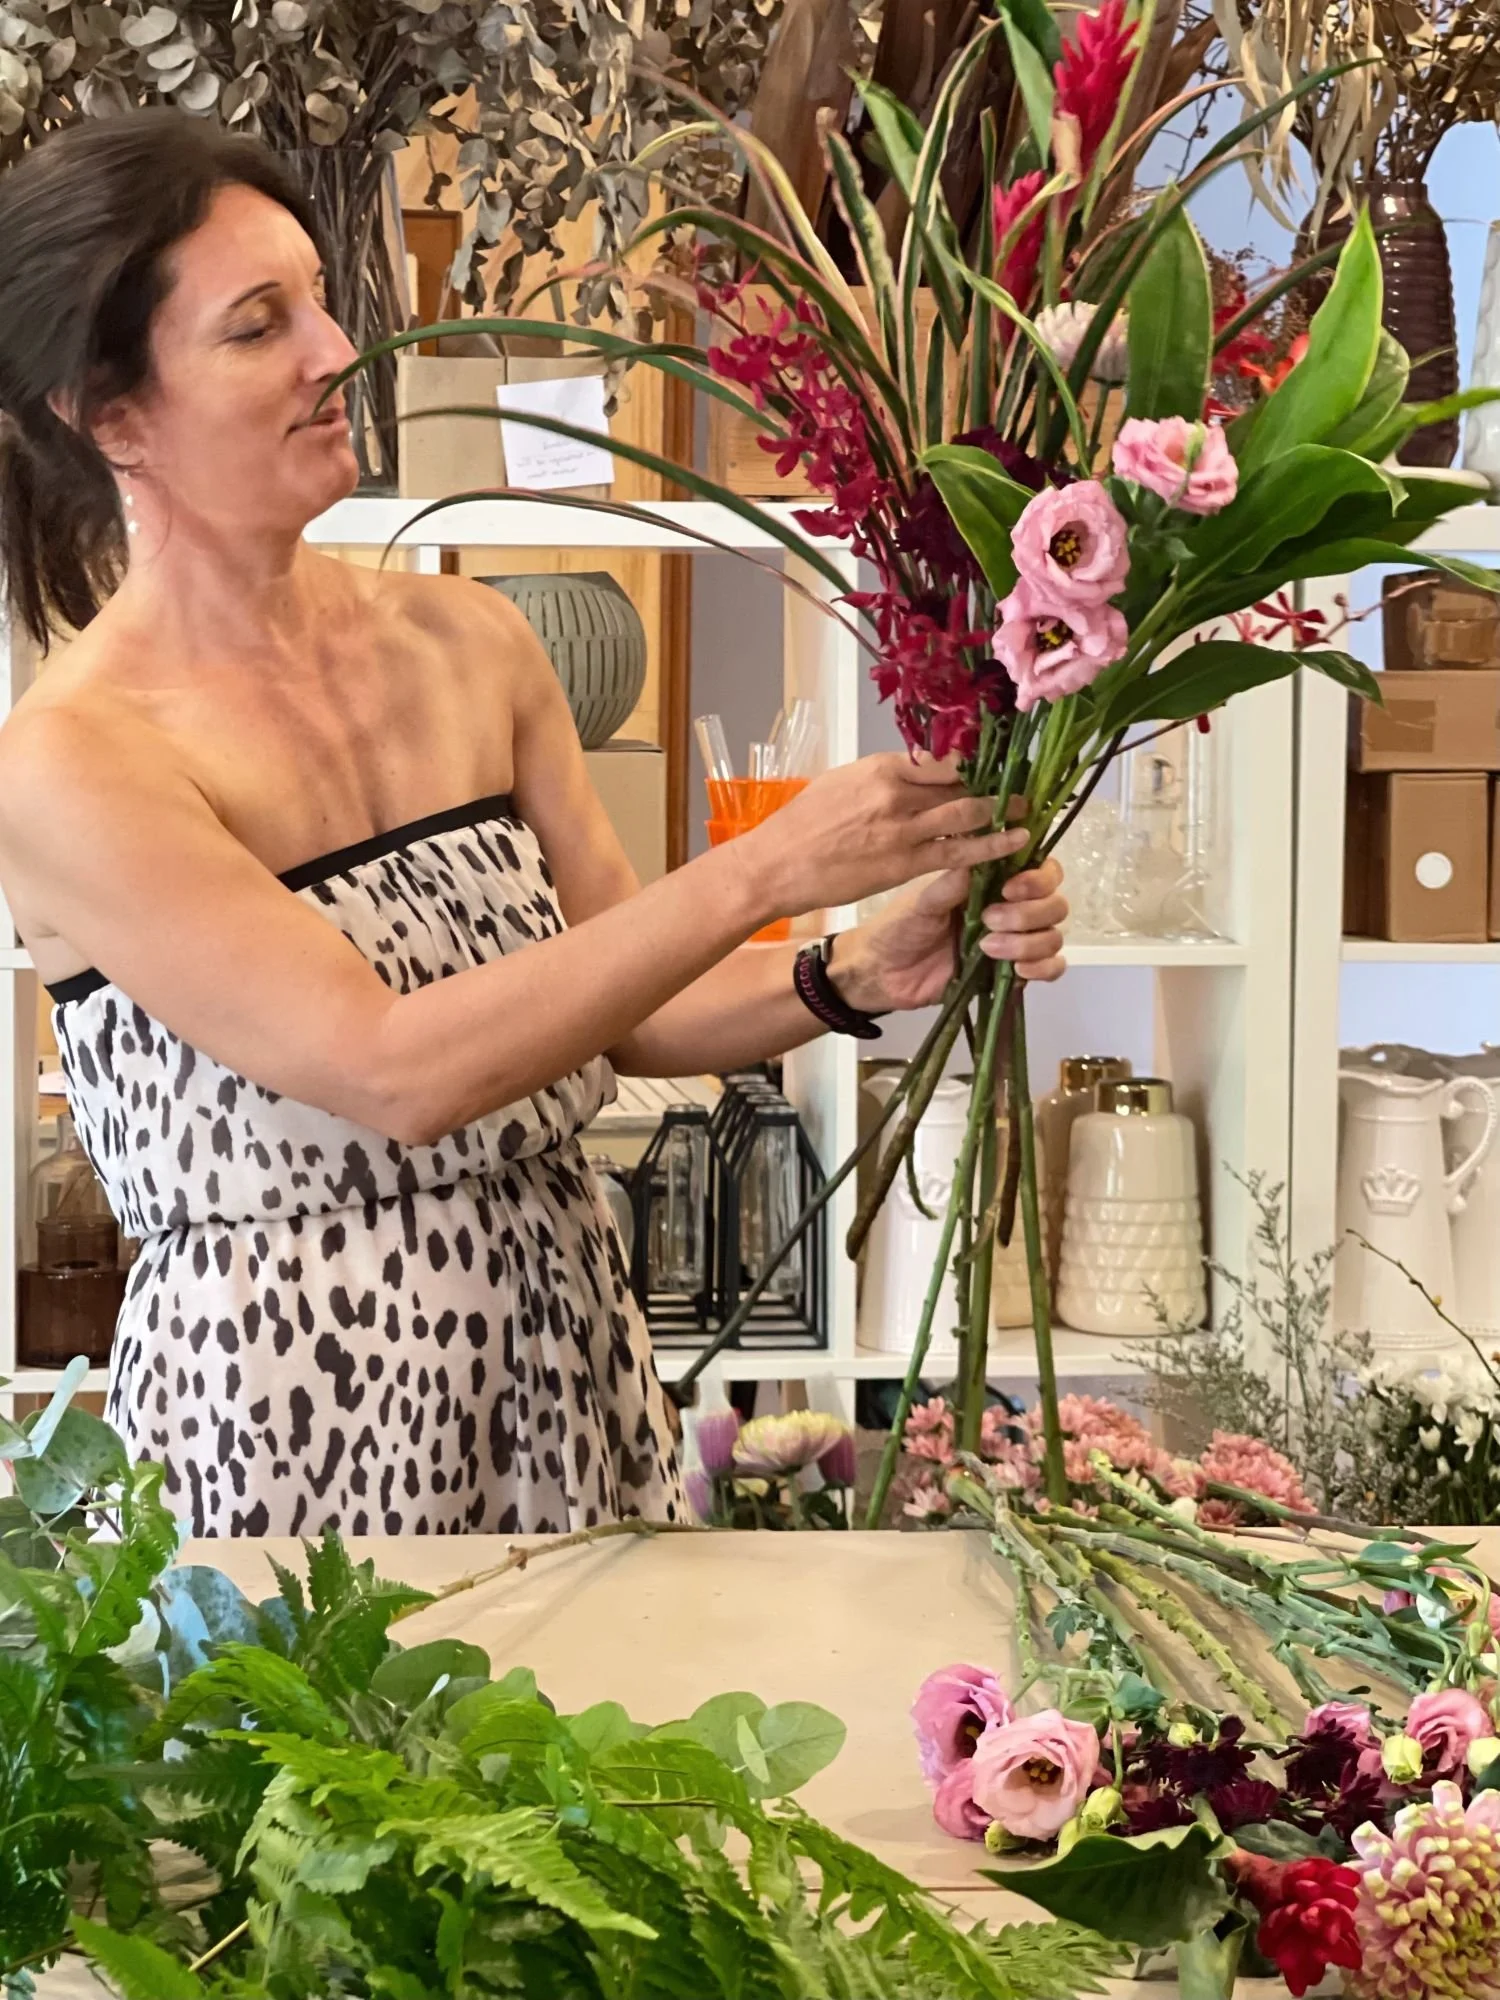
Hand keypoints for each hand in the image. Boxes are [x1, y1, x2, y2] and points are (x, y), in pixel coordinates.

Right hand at [736, 754, 1024, 921]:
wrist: (776, 865)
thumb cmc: (802, 824)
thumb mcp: (842, 782)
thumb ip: (883, 777)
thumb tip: (916, 770)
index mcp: (882, 768)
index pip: (943, 757)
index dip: (976, 760)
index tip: (998, 760)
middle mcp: (897, 794)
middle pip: (962, 783)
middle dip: (998, 784)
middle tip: (1025, 785)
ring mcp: (903, 831)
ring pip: (967, 815)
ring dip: (1002, 813)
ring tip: (1026, 813)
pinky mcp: (904, 865)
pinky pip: (956, 854)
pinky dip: (988, 848)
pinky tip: (1012, 844)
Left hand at [826, 851, 1067, 1014]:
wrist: (882, 973)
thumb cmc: (899, 928)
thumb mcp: (923, 900)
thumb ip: (955, 882)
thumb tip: (988, 855)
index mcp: (993, 882)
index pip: (1041, 870)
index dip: (1037, 878)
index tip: (1009, 888)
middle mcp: (1011, 908)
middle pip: (1055, 904)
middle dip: (1029, 912)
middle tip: (990, 920)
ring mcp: (1015, 941)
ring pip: (1054, 936)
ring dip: (1029, 942)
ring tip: (989, 948)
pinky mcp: (1013, 973)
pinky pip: (1052, 969)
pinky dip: (1044, 968)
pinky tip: (1018, 969)